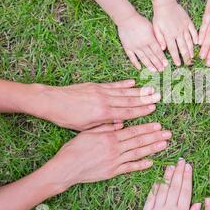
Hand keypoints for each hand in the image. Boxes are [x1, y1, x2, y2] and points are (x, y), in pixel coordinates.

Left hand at [33, 80, 159, 130]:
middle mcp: (104, 100)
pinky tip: (133, 82)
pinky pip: (113, 85)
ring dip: (138, 90)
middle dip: (145, 98)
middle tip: (158, 96)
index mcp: (103, 114)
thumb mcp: (86, 128)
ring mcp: (100, 91)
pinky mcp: (95, 85)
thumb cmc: (67, 118)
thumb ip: (105, 126)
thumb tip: (121, 125)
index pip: (127, 112)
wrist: (51, 101)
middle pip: (129, 100)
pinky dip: (123, 83)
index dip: (141, 110)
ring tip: (151, 88)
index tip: (153, 108)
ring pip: (123, 91)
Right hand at [46, 122, 170, 190]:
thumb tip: (120, 122)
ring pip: (138, 153)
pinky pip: (129, 168)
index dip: (147, 128)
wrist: (65, 168)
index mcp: (109, 137)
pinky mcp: (112, 172)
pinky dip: (141, 165)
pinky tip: (151, 162)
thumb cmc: (74, 148)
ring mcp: (115, 161)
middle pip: (139, 141)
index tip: (158, 125)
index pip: (133, 131)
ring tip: (165, 144)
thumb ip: (105, 127)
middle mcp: (115, 148)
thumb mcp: (89, 132)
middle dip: (155, 137)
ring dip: (152, 149)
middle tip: (168, 133)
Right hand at [117, 13, 167, 71]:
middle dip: (157, 64)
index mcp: (149, 39)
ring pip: (143, 58)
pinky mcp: (127, 47)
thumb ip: (157, 37)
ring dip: (149, 65)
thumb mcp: (151, 28)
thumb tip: (163, 47)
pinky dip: (135, 63)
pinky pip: (132, 57)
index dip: (162, 58)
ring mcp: (134, 47)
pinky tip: (139, 68)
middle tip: (162, 70)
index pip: (157, 51)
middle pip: (151, 56)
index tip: (166, 64)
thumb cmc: (141, 21)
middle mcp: (143, 45)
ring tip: (154, 71)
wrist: (126, 19)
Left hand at [138, 159, 200, 209]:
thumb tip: (198, 203)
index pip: (185, 190)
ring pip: (163, 190)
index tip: (189, 167)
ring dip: (167, 177)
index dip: (187, 177)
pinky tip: (158, 180)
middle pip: (175, 187)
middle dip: (179, 172)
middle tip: (181, 160)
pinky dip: (154, 188)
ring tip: (171, 166)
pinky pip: (151, 198)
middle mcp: (169, 209)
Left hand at [153, 3, 197, 65]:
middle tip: (188, 64)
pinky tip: (197, 43)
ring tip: (192, 56)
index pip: (173, 49)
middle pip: (183, 47)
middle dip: (185, 57)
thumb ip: (159, 39)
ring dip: (191, 49)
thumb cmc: (159, 17)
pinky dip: (196, 37)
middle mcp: (178, 32)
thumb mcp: (156, 28)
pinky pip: (193, 31)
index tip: (179, 64)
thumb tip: (163, 49)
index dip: (176, 57)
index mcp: (169, 35)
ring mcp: (184, 27)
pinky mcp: (188, 22)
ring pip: (189, 40)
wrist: (166, 4)